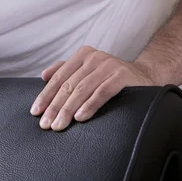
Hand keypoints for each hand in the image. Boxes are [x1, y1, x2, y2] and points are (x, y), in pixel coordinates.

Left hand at [30, 46, 158, 130]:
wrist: (145, 76)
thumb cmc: (110, 77)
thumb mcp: (87, 71)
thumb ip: (65, 70)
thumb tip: (43, 76)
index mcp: (82, 55)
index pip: (59, 77)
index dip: (45, 95)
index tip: (35, 112)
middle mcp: (94, 57)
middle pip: (68, 85)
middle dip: (54, 106)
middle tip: (45, 124)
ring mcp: (109, 65)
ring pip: (82, 89)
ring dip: (68, 109)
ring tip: (59, 125)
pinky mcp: (122, 76)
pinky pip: (102, 92)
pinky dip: (89, 105)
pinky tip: (80, 118)